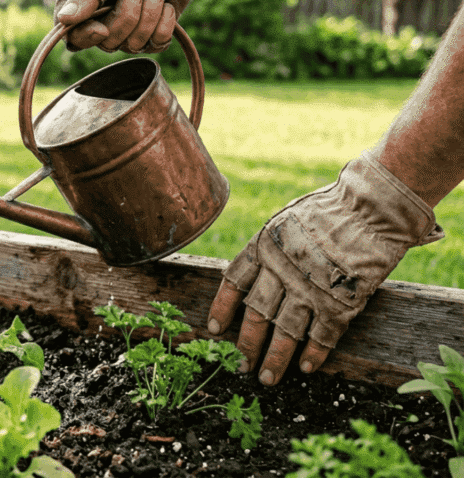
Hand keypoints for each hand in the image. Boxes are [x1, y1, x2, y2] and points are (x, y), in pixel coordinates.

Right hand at [53, 0, 224, 51]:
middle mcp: (99, 20)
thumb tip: (65, 20)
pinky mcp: (151, 36)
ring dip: (149, 14)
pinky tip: (165, 4)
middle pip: (106, 42)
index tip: (102, 29)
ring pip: (133, 45)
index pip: (73, 35)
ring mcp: (126, 31)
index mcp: (80, 1)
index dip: (87, 36)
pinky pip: (156, 45)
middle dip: (127, 15)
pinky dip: (165, 23)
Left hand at [207, 152, 442, 385]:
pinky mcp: (340, 301)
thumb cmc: (330, 210)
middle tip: (241, 365)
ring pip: (284, 332)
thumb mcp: (287, 221)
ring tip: (267, 379)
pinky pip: (321, 336)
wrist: (372, 208)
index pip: (234, 282)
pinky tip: (306, 367)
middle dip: (246, 343)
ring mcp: (310, 287)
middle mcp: (281, 269)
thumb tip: (254, 274)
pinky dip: (313, 354)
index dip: (222, 308)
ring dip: (275, 359)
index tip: (214, 330)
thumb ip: (271, 248)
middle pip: (256, 313)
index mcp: (265, 245)